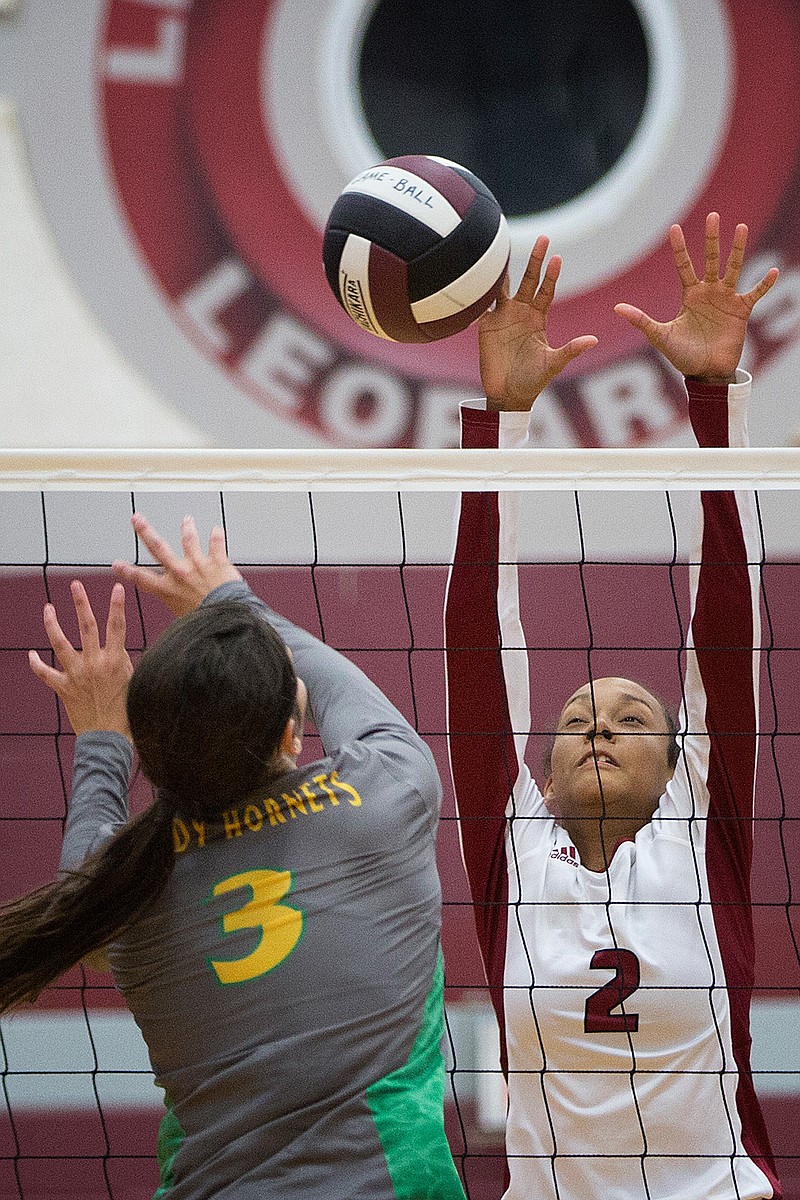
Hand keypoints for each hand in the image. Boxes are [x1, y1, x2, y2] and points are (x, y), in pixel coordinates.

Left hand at [28, 581, 132, 737]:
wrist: (108, 739)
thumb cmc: (126, 713)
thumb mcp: (133, 682)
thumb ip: (124, 663)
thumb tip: (120, 650)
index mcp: (114, 661)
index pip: (117, 626)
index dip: (117, 605)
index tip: (117, 587)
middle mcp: (94, 663)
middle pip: (86, 626)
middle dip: (80, 603)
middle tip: (75, 585)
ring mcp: (76, 675)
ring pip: (60, 643)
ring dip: (53, 623)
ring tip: (47, 608)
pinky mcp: (63, 688)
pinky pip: (45, 673)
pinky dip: (36, 664)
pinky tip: (30, 654)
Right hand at [112, 513, 241, 615]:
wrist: (228, 615)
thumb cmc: (207, 622)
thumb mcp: (182, 622)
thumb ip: (177, 615)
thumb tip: (172, 634)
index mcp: (168, 590)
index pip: (141, 579)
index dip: (127, 571)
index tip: (116, 564)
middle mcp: (180, 573)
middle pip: (157, 547)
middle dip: (145, 531)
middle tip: (136, 518)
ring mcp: (198, 564)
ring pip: (189, 540)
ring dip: (187, 528)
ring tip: (186, 520)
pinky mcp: (217, 561)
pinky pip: (216, 545)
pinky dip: (216, 536)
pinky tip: (216, 530)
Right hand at [479, 236, 597, 410]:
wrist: (508, 394)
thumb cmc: (532, 381)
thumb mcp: (553, 364)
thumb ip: (570, 350)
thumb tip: (593, 340)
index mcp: (538, 319)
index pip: (547, 291)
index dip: (551, 275)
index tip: (557, 258)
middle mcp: (522, 313)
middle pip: (529, 280)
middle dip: (535, 260)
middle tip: (544, 238)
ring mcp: (503, 317)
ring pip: (505, 286)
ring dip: (506, 269)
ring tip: (506, 247)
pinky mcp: (486, 326)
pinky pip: (484, 303)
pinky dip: (482, 290)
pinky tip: (481, 273)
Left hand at [614, 212, 778, 381]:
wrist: (705, 372)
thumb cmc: (682, 355)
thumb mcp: (660, 336)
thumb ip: (641, 320)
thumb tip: (616, 308)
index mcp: (690, 295)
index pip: (684, 266)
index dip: (679, 248)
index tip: (674, 227)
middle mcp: (709, 292)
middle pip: (710, 259)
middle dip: (711, 238)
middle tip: (712, 215)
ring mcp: (726, 299)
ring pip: (733, 268)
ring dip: (737, 249)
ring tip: (740, 227)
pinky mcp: (741, 311)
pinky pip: (755, 293)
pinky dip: (763, 284)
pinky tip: (772, 271)